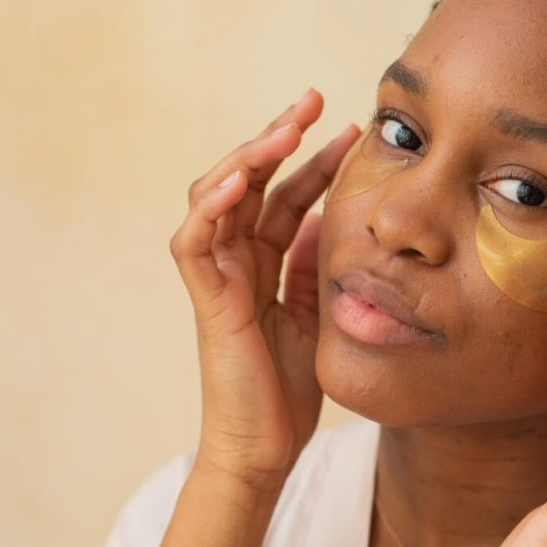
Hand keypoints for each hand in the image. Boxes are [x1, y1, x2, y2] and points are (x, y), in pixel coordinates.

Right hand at [171, 88, 359, 489]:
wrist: (267, 447)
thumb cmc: (289, 391)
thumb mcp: (319, 314)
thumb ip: (317, 268)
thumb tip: (329, 220)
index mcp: (264, 264)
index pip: (285, 196)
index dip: (313, 160)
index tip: (352, 129)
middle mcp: (235, 262)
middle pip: (248, 182)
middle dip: (279, 136)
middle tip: (315, 100)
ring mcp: (216, 278)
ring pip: (216, 197)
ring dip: (247, 157)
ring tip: (283, 128)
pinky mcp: (205, 300)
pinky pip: (194, 242)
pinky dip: (210, 208)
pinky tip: (238, 181)